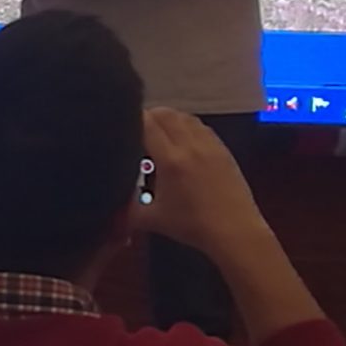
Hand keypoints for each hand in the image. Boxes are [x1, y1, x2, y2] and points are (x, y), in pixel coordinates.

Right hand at [132, 107, 270, 255]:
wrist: (235, 232)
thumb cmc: (194, 226)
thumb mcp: (153, 219)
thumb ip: (127, 210)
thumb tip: (110, 209)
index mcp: (171, 160)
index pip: (147, 123)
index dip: (133, 118)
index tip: (123, 124)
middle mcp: (190, 146)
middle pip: (167, 114)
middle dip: (150, 115)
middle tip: (139, 127)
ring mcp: (210, 146)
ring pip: (186, 117)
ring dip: (170, 118)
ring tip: (161, 131)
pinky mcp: (223, 151)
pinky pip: (202, 127)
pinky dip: (189, 126)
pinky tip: (184, 140)